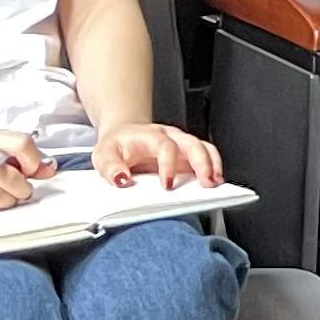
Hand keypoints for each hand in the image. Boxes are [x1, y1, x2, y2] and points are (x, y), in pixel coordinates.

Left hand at [91, 121, 224, 189]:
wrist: (124, 134)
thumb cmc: (117, 146)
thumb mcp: (104, 155)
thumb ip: (110, 168)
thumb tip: (121, 180)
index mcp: (150, 136)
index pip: (164, 146)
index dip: (168, 165)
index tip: (167, 185)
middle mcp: (170, 137)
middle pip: (192, 144)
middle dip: (202, 163)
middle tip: (206, 182)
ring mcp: (181, 144)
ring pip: (204, 147)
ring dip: (212, 165)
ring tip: (215, 183)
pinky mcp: (187, 153)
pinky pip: (207, 155)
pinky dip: (214, 167)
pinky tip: (215, 181)